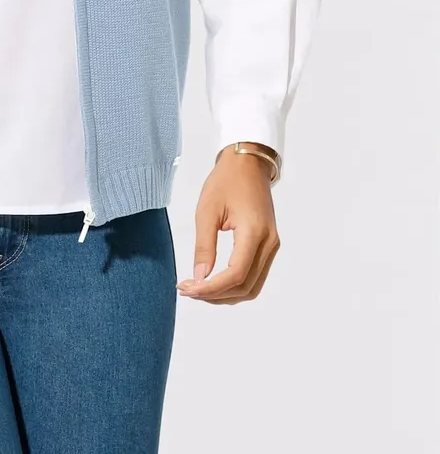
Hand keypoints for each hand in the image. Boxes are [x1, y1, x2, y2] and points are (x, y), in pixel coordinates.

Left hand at [176, 144, 280, 303]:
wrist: (248, 163)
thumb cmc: (226, 181)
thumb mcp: (207, 210)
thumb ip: (204, 246)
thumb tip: (199, 277)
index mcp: (254, 232)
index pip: (236, 274)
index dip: (211, 288)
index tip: (188, 288)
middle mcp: (269, 243)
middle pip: (245, 286)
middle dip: (215, 295)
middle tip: (188, 289)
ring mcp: (271, 246)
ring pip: (252, 286)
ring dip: (225, 294)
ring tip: (198, 288)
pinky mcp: (268, 245)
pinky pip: (254, 275)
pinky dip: (234, 284)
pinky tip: (214, 281)